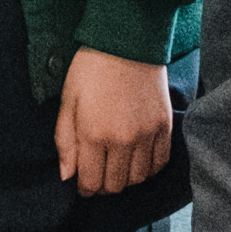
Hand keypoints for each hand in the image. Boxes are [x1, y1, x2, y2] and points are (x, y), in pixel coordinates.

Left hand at [55, 47, 175, 196]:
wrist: (127, 42)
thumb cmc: (91, 69)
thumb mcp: (68, 102)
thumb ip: (65, 142)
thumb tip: (66, 176)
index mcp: (94, 134)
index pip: (91, 182)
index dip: (84, 189)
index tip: (82, 184)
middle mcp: (123, 140)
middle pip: (116, 185)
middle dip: (103, 186)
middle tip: (97, 175)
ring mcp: (147, 135)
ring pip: (138, 178)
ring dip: (125, 179)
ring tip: (116, 167)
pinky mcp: (165, 127)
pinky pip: (160, 163)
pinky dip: (148, 169)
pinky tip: (137, 161)